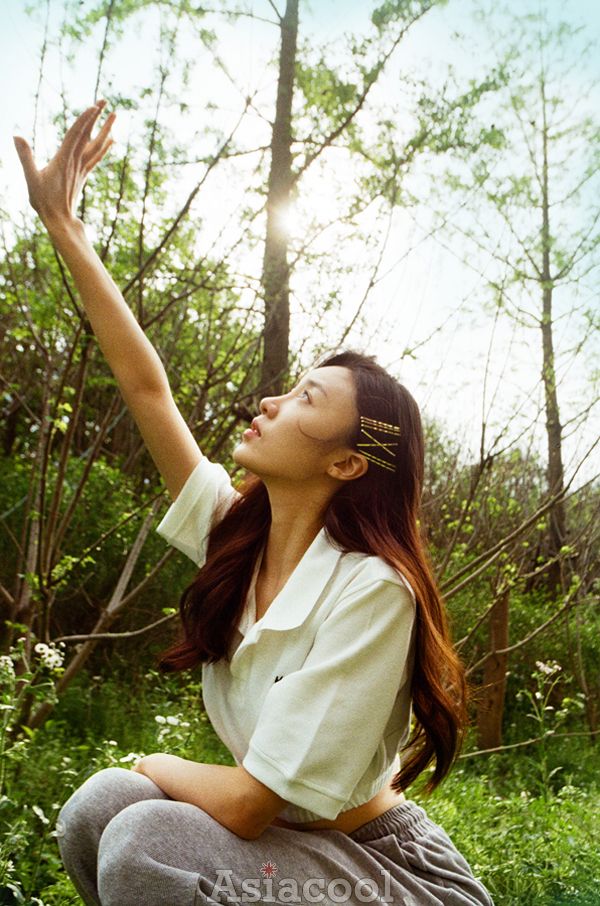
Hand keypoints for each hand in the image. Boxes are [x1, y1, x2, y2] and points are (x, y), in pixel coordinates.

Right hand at [13, 100, 115, 229]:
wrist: (60, 219)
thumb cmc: (43, 201)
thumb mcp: (31, 178)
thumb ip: (25, 156)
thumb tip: (16, 135)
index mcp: (63, 159)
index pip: (76, 134)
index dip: (85, 119)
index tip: (94, 106)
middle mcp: (75, 161)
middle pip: (88, 135)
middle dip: (97, 117)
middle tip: (106, 100)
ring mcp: (81, 168)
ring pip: (96, 145)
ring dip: (106, 129)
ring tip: (115, 116)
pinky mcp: (83, 174)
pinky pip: (96, 157)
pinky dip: (104, 147)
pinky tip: (111, 140)